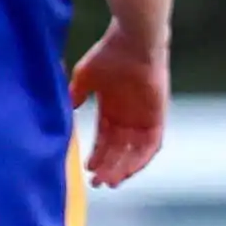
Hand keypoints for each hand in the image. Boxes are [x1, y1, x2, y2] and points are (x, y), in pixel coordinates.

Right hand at [70, 20, 168, 186]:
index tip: (86, 169)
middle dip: (108, 167)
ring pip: (135, 151)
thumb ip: (77, 96)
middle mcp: (129, 116)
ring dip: (123, 168)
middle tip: (96, 183)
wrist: (133, 41)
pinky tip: (130, 170)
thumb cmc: (108, 54)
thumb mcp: (84, 78)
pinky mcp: (158, 116)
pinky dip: (141, 159)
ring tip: (110, 181)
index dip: (97, 155)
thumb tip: (67, 110)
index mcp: (112, 109)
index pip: (105, 139)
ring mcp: (144, 117)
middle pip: (119, 150)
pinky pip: (152, 144)